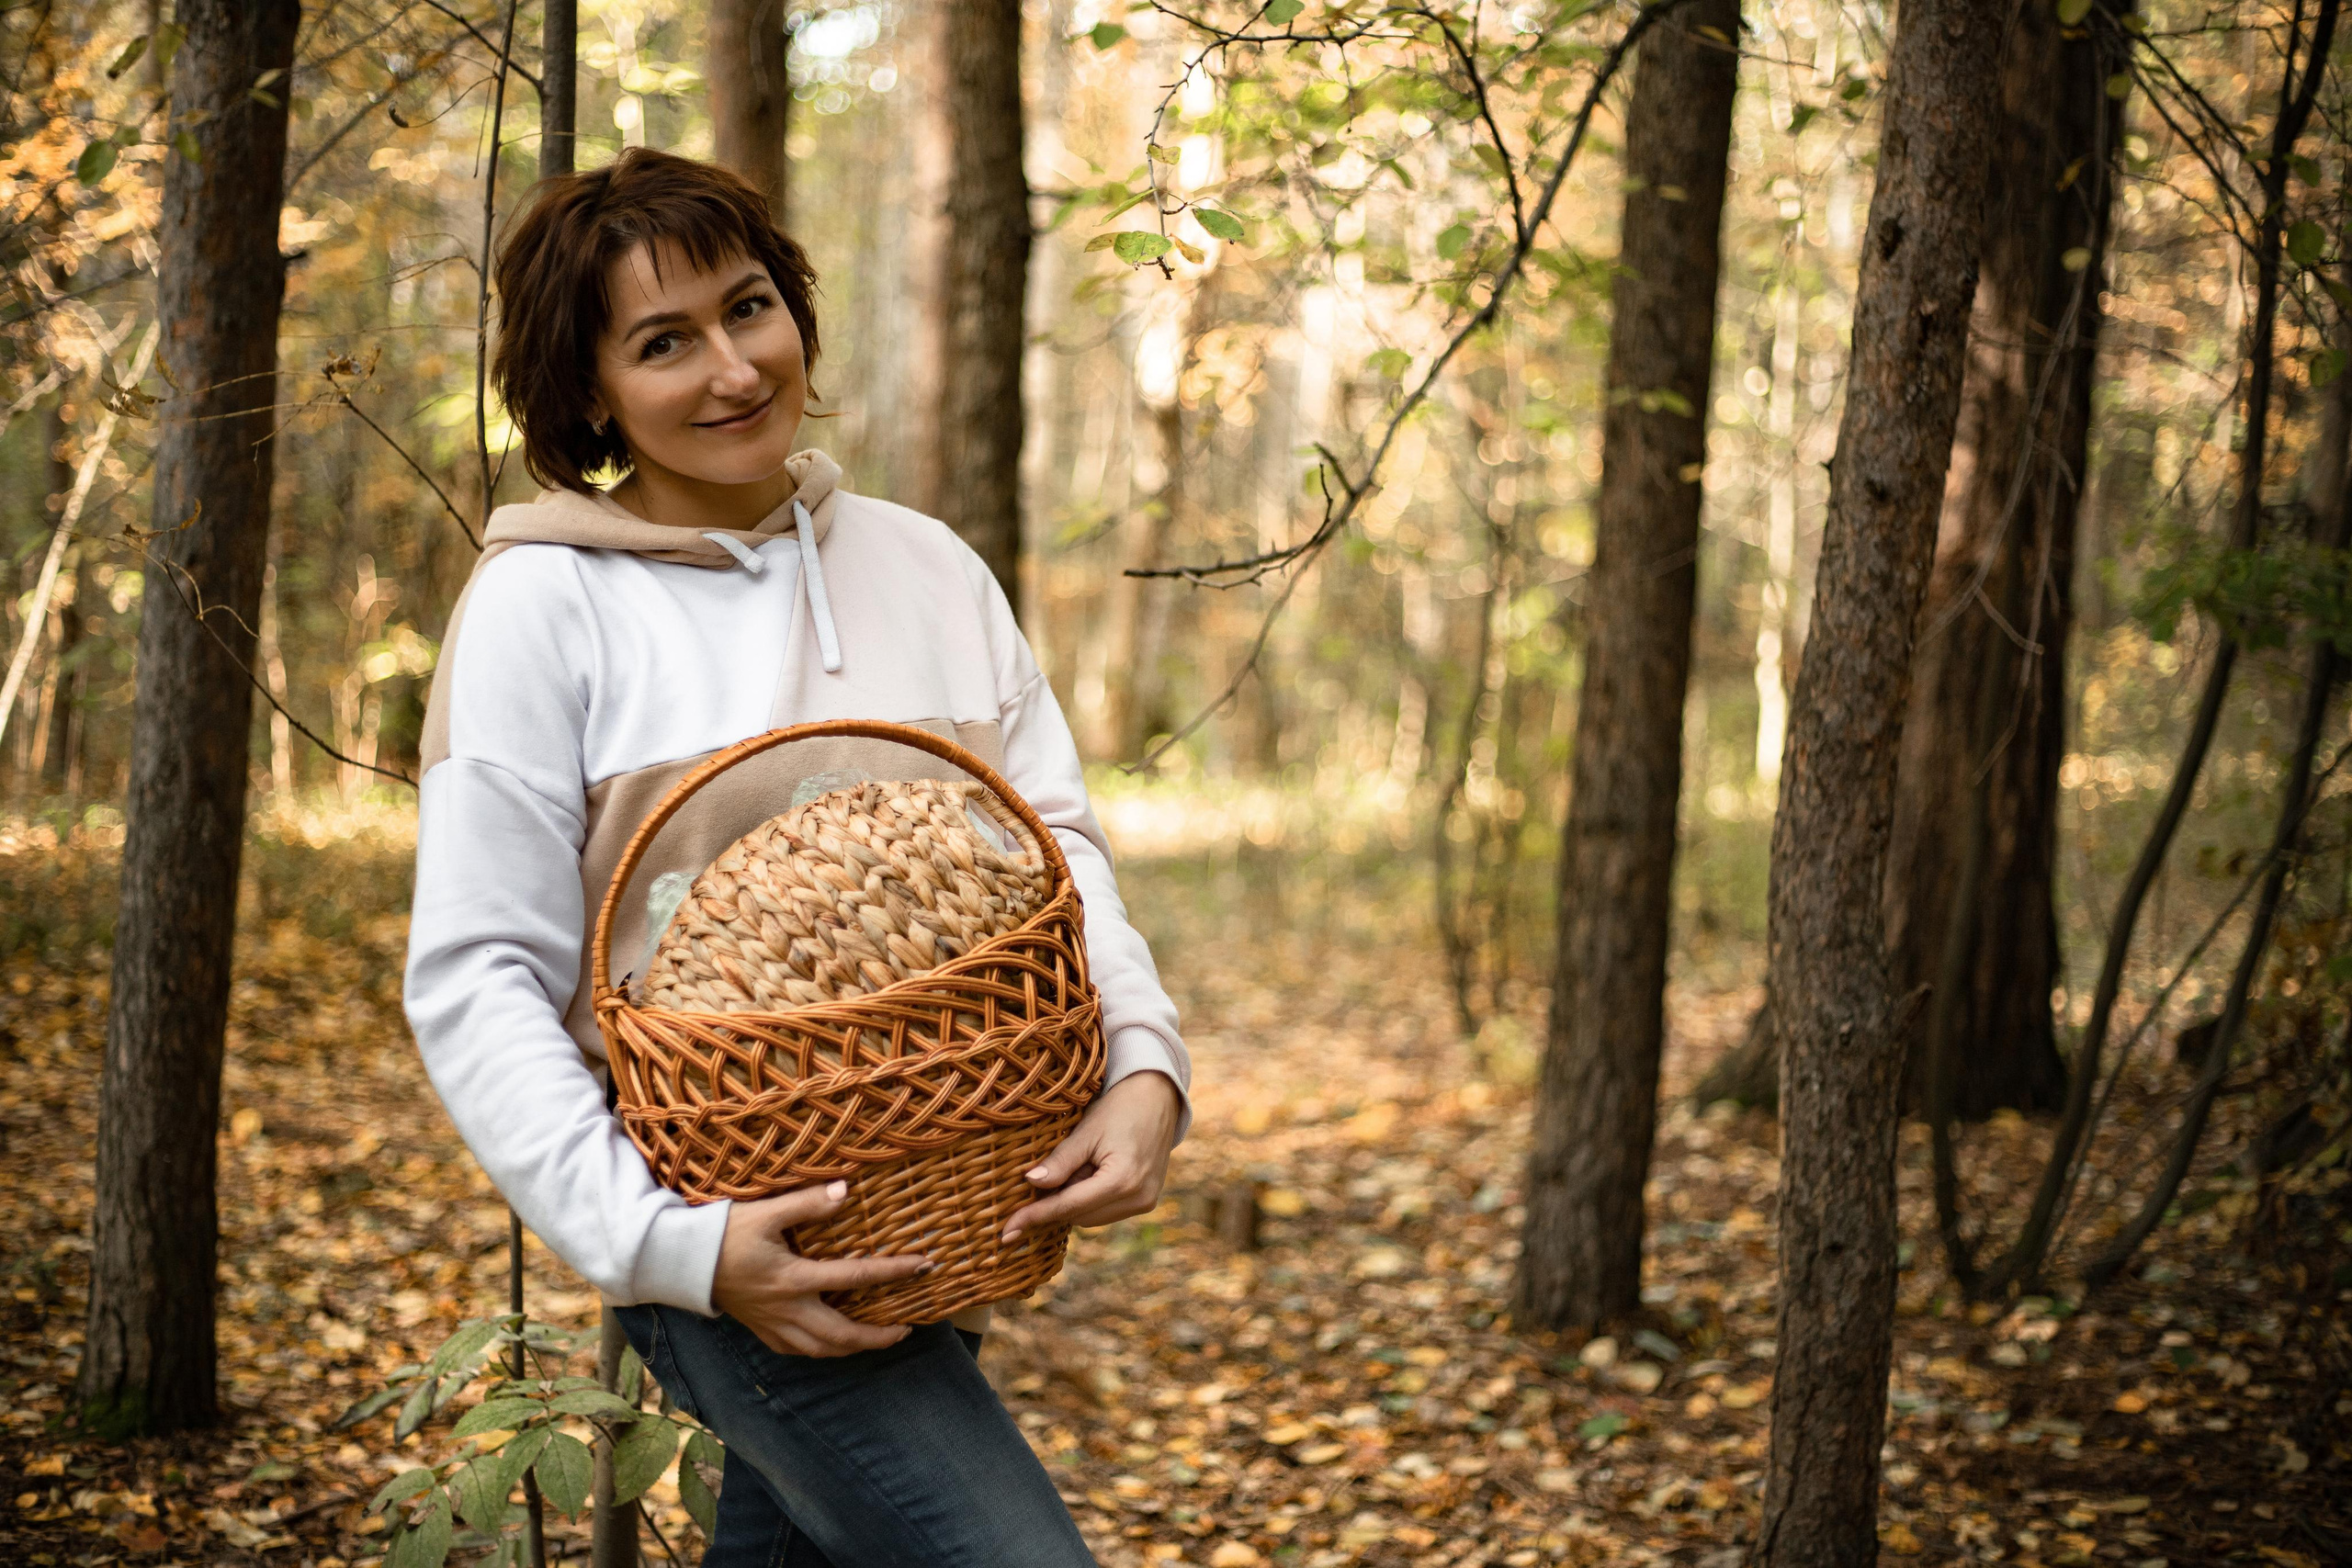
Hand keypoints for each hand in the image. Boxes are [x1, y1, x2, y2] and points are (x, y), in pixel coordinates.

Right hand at [711, 1181, 929, 1356]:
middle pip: (843, 1334)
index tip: (925, 1267)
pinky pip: (797, 1351)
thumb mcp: (767, 1212)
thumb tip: (846, 1191)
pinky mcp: (760, 1330)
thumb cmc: (723, 1233)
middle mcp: (788, 1308)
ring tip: (877, 1340)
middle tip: (907, 1329)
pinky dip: (821, 1351)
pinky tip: (831, 1343)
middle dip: (879, 1336)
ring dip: (853, 1348)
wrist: (680, 1263)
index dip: (895, 1272)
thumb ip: (807, 1204)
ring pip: (822, 1350)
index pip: (856, 1278)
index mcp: (794, 1279)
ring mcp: (773, 1324)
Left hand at [1003, 1071, 1181, 1241]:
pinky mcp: (1146, 1200)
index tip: (1007, 1230)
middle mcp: (1138, 1198)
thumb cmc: (1121, 1107)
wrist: (1159, 1097)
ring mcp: (1145, 1202)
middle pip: (1079, 1216)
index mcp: (1122, 1180)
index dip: (1034, 1217)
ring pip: (1091, 1217)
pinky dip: (1089, 1199)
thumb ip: (1061, 1162)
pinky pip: (1106, 1210)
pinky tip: (1087, 1173)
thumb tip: (1031, 1184)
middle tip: (1034, 1185)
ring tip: (1075, 1166)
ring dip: (1072, 1201)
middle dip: (1053, 1205)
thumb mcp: (1086, 1131)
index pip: (1067, 1207)